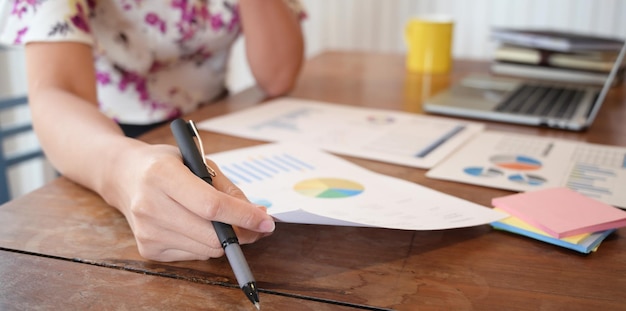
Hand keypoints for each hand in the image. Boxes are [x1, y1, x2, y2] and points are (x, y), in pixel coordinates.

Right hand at [103, 142, 274, 261]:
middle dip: (242, 232)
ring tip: (223, 221)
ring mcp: (146, 231)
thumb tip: (259, 217)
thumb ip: (229, 190)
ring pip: (206, 249)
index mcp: (161, 174)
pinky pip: (194, 255)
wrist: (124, 175)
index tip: (266, 221)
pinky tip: (196, 225)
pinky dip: (206, 244)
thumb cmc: (167, 165)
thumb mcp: (198, 163)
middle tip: (256, 225)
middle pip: (210, 234)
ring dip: (225, 239)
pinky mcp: (148, 249)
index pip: (211, 205)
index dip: (243, 216)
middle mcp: (149, 205)